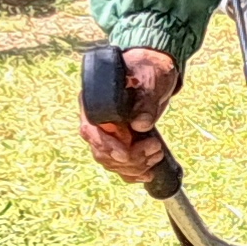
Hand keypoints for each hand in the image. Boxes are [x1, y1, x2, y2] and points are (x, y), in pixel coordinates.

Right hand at [82, 46, 177, 179]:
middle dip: (128, 158)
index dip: (106, 146)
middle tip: (154, 149)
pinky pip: (120, 165)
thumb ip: (145, 101)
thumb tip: (140, 125)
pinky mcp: (121, 142)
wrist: (156, 71)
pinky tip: (147, 174)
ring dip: (134, 165)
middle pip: (101, 151)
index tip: (126, 154)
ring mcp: (108, 133)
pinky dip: (132, 173)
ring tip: (156, 154)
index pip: (90, 130)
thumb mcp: (150, 80)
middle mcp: (97, 120)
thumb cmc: (149, 70)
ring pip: (111, 162)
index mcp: (94, 102)